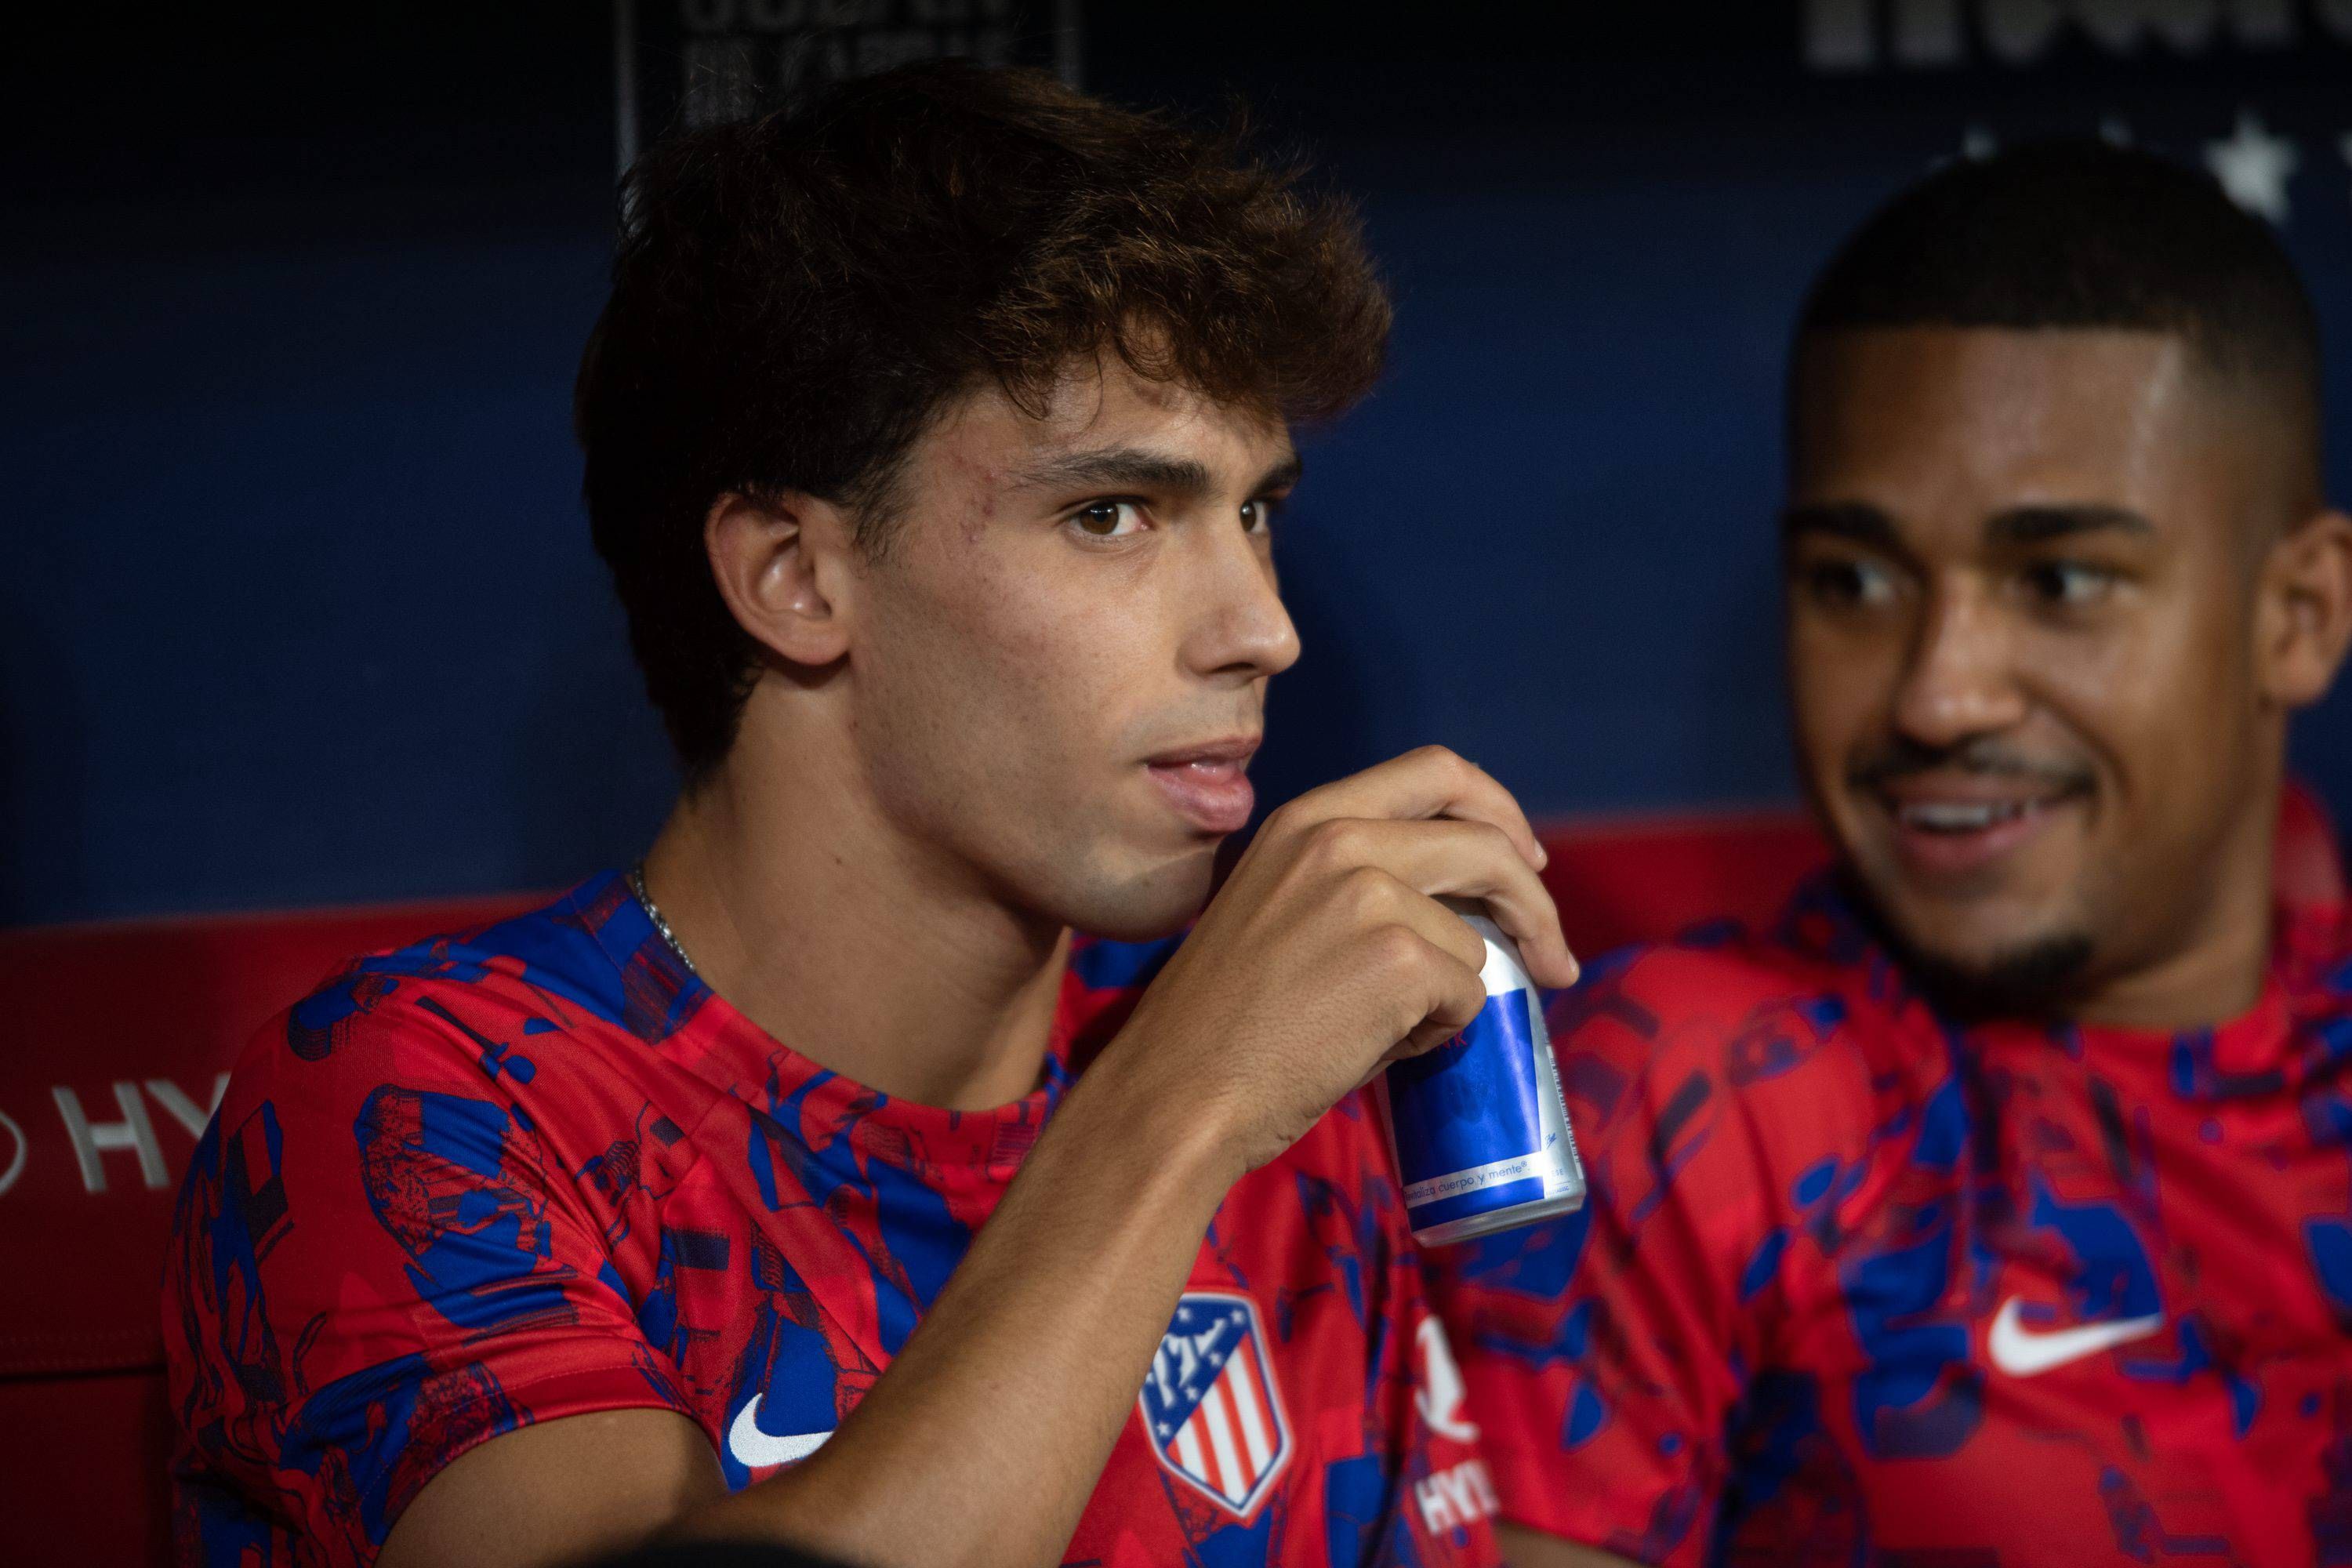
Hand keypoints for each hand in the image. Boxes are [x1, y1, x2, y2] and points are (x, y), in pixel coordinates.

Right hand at [1106, 746, 1578, 1181]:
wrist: (1177, 1090)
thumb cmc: (1224, 1025)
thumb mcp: (1280, 910)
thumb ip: (1355, 883)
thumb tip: (1467, 910)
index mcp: (1306, 818)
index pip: (1435, 771)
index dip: (1497, 809)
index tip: (1525, 855)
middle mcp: (1339, 838)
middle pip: (1486, 841)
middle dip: (1536, 899)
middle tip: (1553, 955)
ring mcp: (1371, 893)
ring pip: (1474, 940)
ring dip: (1450, 994)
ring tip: (1381, 1031)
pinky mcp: (1399, 958)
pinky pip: (1467, 997)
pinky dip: (1437, 1033)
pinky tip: (1372, 1048)